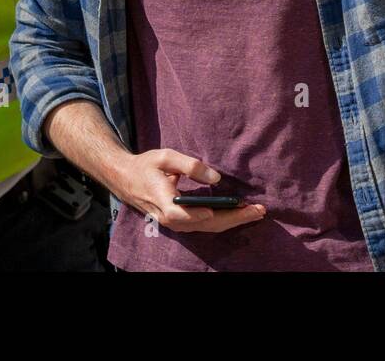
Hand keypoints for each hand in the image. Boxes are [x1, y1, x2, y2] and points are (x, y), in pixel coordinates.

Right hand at [118, 149, 266, 233]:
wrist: (126, 180)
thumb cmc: (146, 166)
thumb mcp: (165, 157)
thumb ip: (190, 165)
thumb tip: (216, 177)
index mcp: (162, 200)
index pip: (181, 213)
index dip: (198, 214)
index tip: (216, 209)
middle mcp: (169, 218)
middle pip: (204, 223)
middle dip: (234, 218)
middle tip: (258, 211)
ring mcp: (175, 223)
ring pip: (207, 227)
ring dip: (232, 221)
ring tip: (256, 213)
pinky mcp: (181, 222)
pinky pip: (205, 225)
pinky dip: (224, 220)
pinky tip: (239, 214)